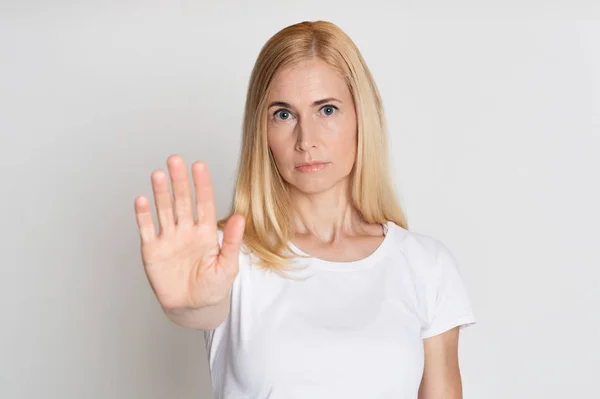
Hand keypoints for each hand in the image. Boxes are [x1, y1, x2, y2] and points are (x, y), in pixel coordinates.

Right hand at [134, 155, 244, 309]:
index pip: (204, 203)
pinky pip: (147, 230)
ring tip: (158, 174)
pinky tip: (142, 200)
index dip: (202, 184)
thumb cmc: (213, 287)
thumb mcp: (228, 266)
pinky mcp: (152, 251)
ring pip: (164, 210)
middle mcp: (186, 230)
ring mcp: (168, 239)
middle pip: (182, 201)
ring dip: (161, 193)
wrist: (192, 308)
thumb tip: (241, 217)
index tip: (199, 165)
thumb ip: (233, 242)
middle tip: (175, 160)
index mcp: (206, 232)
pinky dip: (143, 215)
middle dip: (179, 181)